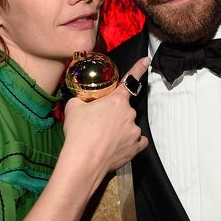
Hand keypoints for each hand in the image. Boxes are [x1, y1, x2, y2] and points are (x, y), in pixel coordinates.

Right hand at [61, 58, 149, 174]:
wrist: (83, 161)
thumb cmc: (78, 132)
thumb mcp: (73, 108)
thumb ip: (81, 100)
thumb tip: (81, 102)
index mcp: (116, 100)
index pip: (129, 79)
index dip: (139, 68)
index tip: (147, 60)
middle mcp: (129, 114)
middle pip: (123, 110)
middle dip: (112, 114)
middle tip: (97, 124)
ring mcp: (134, 132)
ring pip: (129, 126)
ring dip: (119, 130)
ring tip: (103, 140)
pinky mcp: (135, 149)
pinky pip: (137, 142)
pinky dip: (130, 143)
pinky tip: (118, 146)